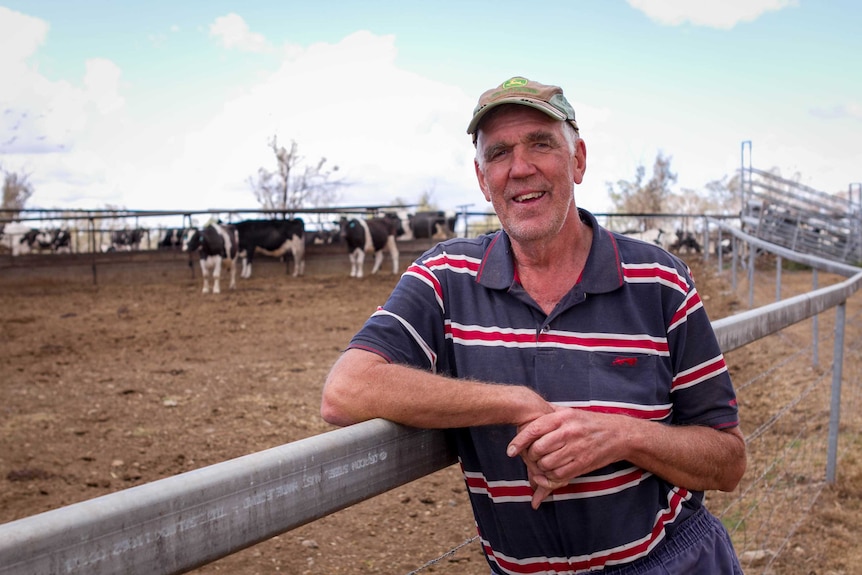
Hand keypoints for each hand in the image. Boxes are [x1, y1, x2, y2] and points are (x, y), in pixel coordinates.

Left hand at [507, 407, 624, 508]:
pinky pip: (558, 475)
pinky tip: (553, 471)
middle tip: (532, 457)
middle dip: (531, 456)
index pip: (534, 429)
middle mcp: (569, 432)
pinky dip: (551, 477)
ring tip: (543, 464)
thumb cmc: (589, 423)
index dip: (518, 442)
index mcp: (563, 417)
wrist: (618, 434)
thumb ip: (549, 414)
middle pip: (538, 449)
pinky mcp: (583, 463)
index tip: (510, 451)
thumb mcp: (570, 412)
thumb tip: (526, 418)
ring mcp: (576, 448)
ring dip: (541, 468)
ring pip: (546, 464)